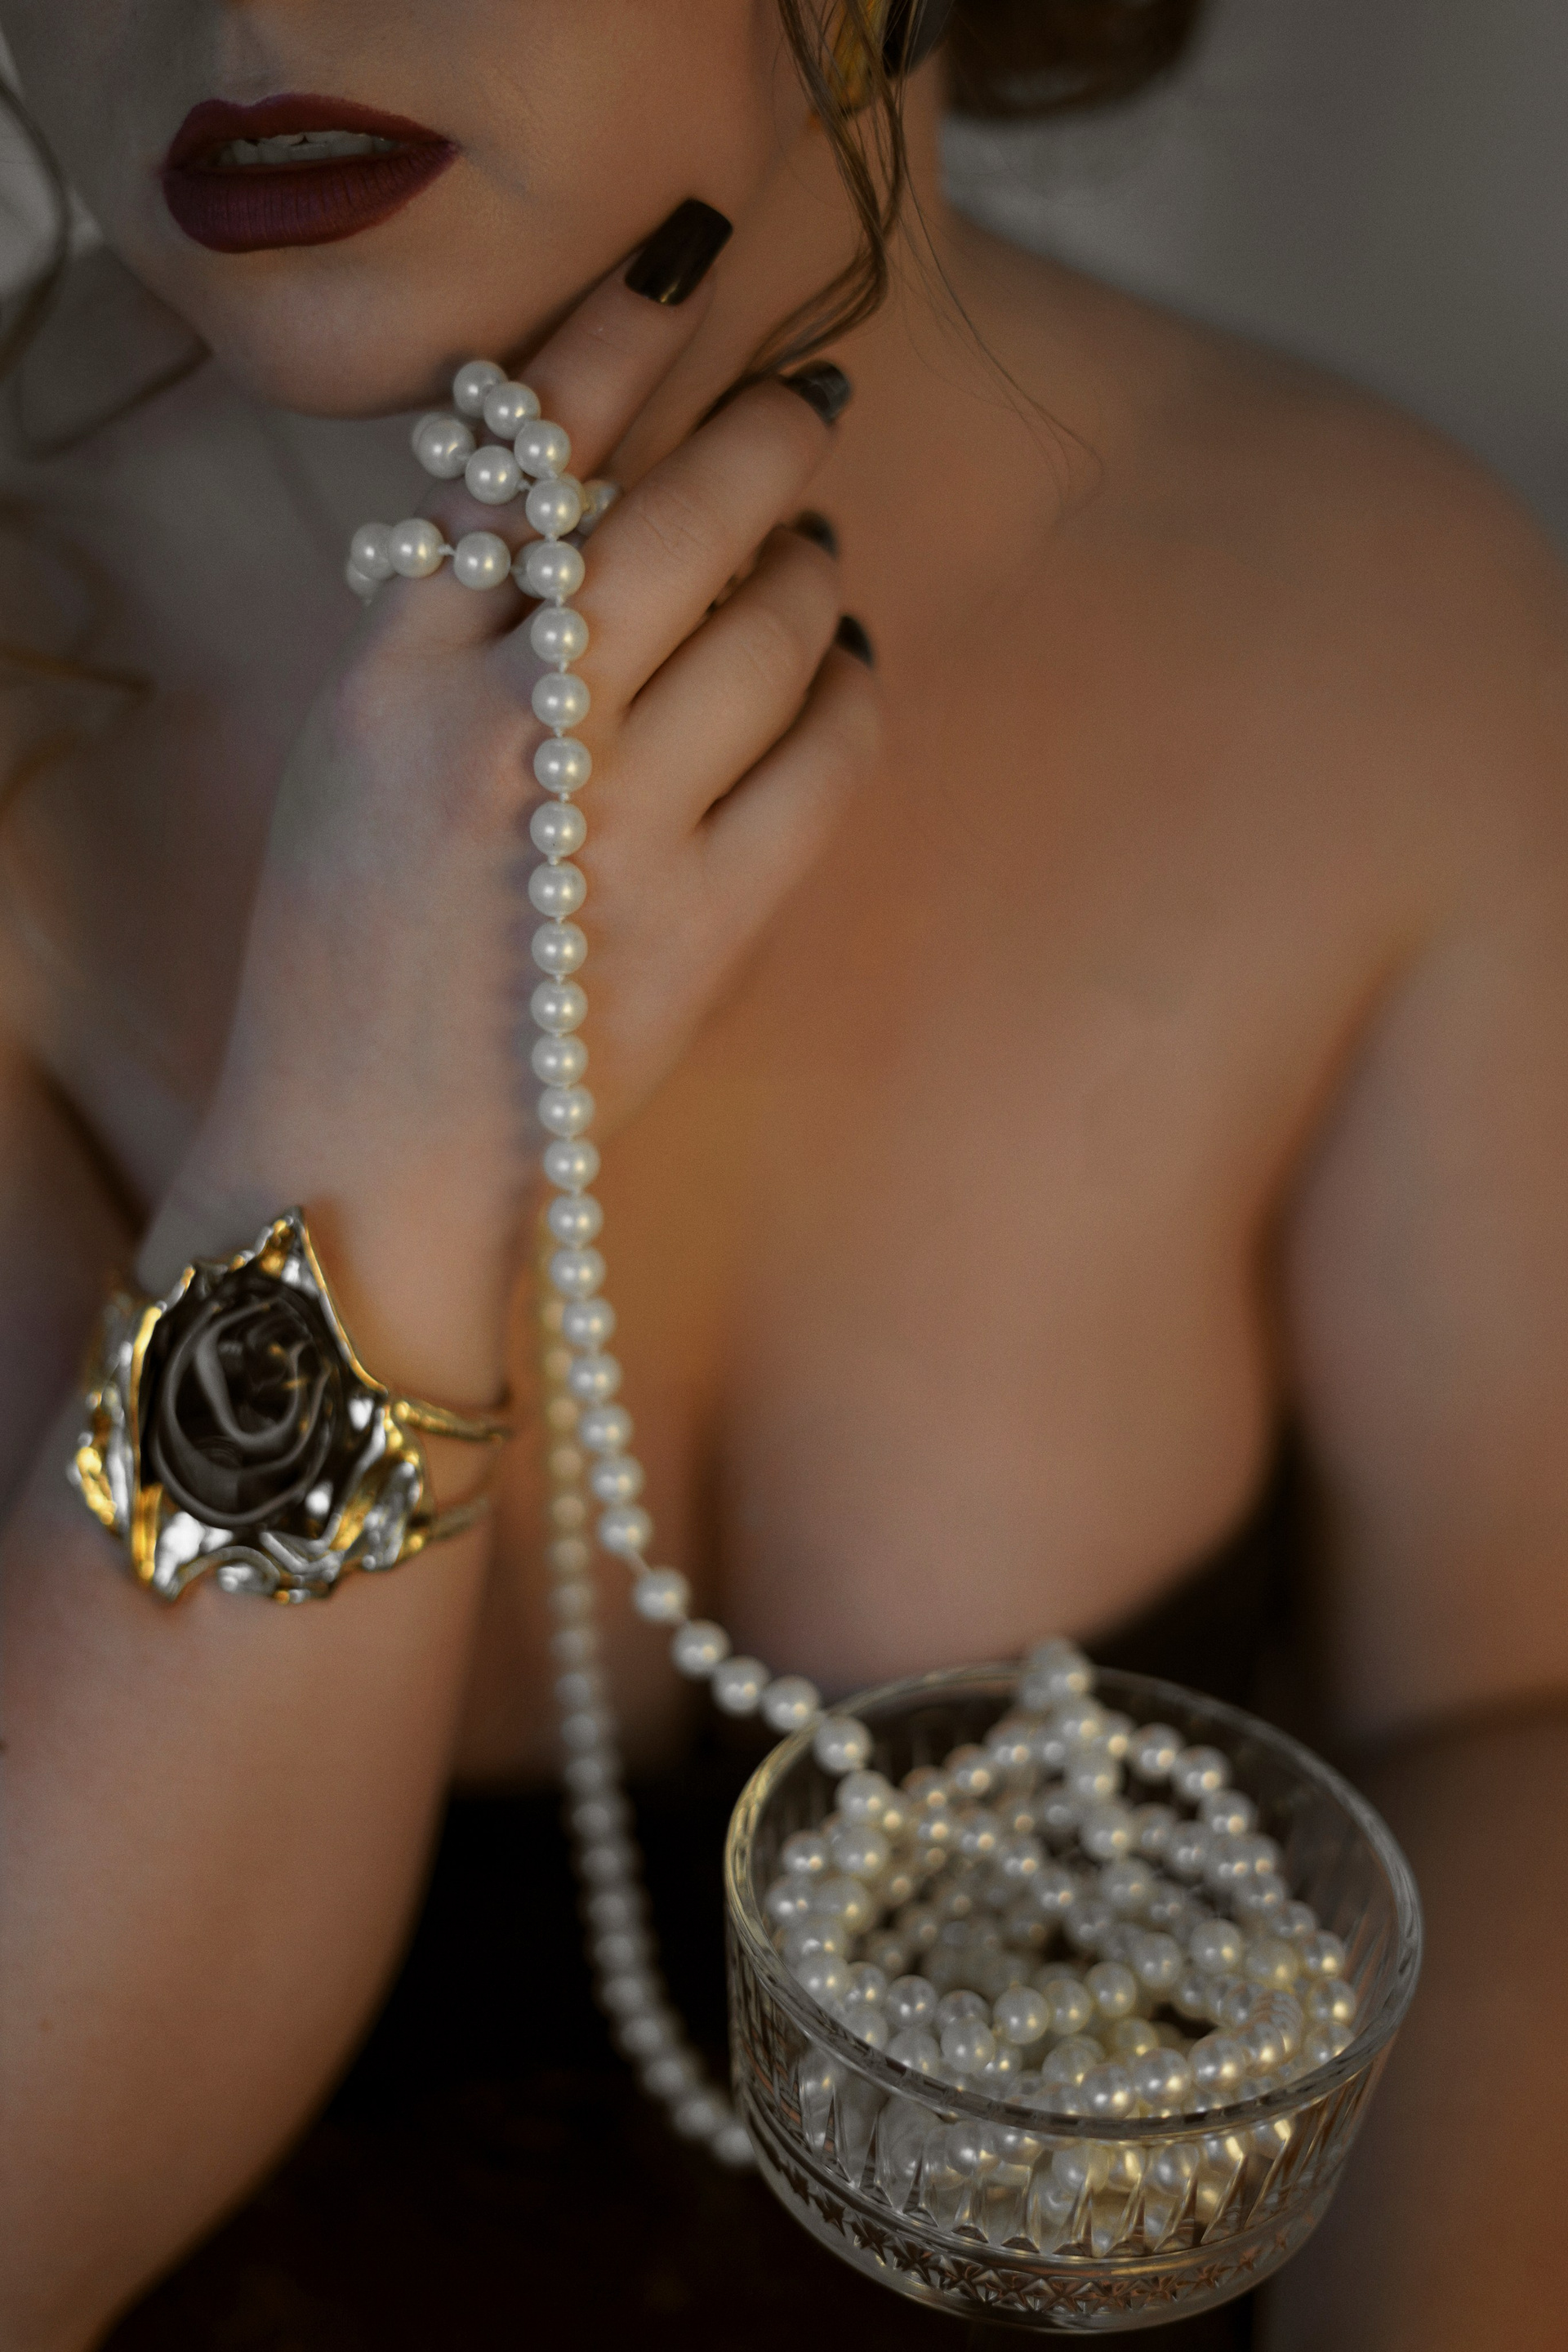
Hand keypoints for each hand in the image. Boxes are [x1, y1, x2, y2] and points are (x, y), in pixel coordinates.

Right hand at [150, 241, 878, 1383]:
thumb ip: (441, 632)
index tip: (689, 271)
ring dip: (812, 566)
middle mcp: (504, 736)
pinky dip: (853, 690)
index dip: (615, 344)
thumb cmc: (346, 963)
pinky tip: (847, 668)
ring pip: (765, 629)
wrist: (367, 1163)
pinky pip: (827, 759)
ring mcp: (614, 834)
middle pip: (668, 522)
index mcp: (391, 680)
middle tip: (807, 407)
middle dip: (759, 439)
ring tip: (815, 557)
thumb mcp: (347, 764)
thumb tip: (582, 507)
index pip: (518, 465)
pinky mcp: (704, 927)